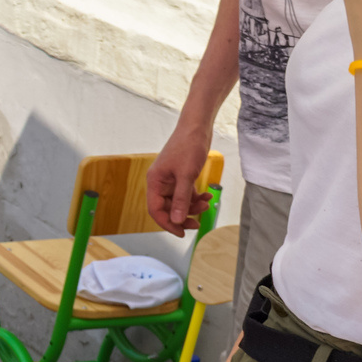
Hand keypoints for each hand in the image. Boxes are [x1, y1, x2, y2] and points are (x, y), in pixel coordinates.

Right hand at [145, 119, 213, 233]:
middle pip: (167, 208)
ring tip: (206, 204)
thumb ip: (181, 199)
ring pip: (178, 202)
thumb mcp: (186, 175)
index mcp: (155, 182)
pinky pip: (186, 194)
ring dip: (192, 207)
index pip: (155, 210)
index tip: (181, 233)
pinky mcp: (181, 176)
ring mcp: (171, 180)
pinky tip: (207, 195)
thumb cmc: (188, 146)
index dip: (167, 224)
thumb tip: (176, 220)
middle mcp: (160, 182)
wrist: (197, 127)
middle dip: (182, 216)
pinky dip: (196, 197)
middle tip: (196, 224)